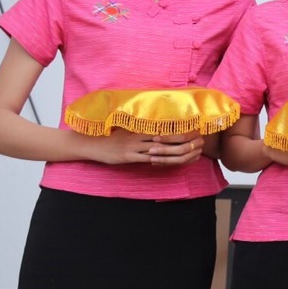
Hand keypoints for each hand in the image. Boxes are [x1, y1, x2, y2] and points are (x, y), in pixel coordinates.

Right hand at [86, 128, 206, 165]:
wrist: (92, 144)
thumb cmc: (110, 138)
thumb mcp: (127, 131)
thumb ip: (141, 131)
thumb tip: (156, 132)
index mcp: (140, 128)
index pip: (163, 127)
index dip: (178, 128)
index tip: (192, 128)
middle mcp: (139, 136)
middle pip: (164, 136)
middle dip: (180, 138)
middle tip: (195, 140)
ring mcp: (133, 146)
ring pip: (157, 148)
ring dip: (173, 150)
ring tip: (187, 151)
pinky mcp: (128, 156)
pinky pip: (145, 158)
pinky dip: (157, 159)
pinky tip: (167, 161)